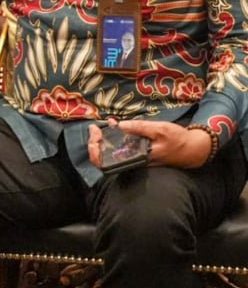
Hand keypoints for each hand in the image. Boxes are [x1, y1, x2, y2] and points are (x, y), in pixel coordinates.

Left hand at [87, 119, 210, 168]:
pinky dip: (115, 137)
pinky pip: (121, 148)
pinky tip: (115, 125)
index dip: (95, 149)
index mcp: (136, 158)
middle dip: (95, 142)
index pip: (105, 162)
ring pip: (112, 152)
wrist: (192, 149)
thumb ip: (140, 127)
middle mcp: (133, 161)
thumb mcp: (160, 129)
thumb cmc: (177, 140)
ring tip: (103, 125)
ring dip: (104, 139)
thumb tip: (120, 125)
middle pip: (104, 158)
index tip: (96, 132)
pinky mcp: (138, 154)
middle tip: (95, 128)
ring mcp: (135, 158)